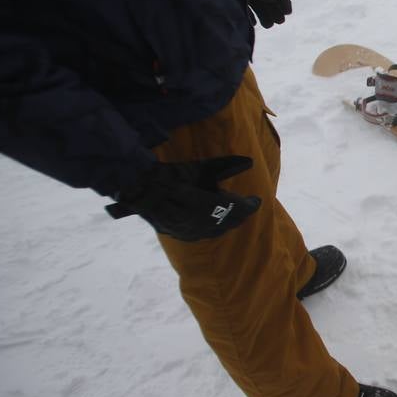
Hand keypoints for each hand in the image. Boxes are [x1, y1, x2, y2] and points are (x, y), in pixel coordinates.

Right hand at [106, 156, 260, 241]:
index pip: (238, 209)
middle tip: (247, 204)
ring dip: (227, 221)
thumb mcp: (201, 167)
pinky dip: (211, 227)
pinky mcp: (179, 234)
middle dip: (240, 213)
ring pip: (217, 230)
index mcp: (206, 206)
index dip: (250, 205)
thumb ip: (226, 165)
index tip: (257, 200)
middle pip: (229, 222)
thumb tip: (250, 162)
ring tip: (232, 211)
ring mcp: (188, 231)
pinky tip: (212, 221)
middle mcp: (199, 223)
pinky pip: (202, 234)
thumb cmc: (172, 174)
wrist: (139, 188)